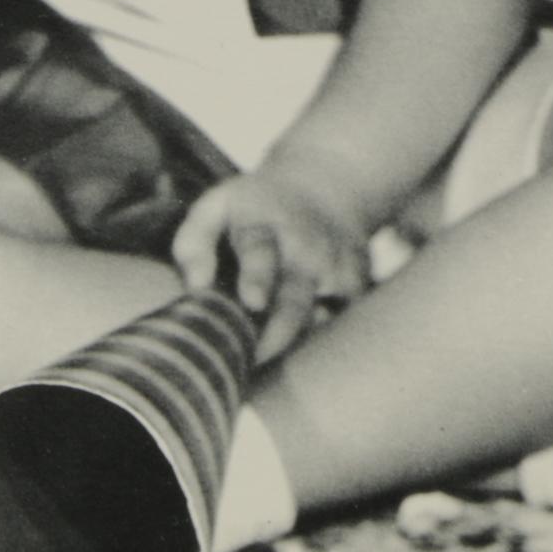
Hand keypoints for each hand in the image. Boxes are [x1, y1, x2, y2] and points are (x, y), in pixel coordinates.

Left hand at [169, 168, 365, 362]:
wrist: (322, 191)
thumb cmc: (252, 213)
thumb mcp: (217, 207)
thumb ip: (194, 243)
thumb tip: (197, 286)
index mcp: (261, 225)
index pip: (260, 251)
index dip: (257, 277)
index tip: (253, 302)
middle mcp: (303, 247)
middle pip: (294, 300)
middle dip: (277, 332)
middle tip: (253, 358)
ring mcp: (335, 267)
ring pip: (321, 319)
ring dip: (296, 344)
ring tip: (267, 361)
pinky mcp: (358, 286)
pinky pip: (343, 324)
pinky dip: (324, 338)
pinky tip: (304, 342)